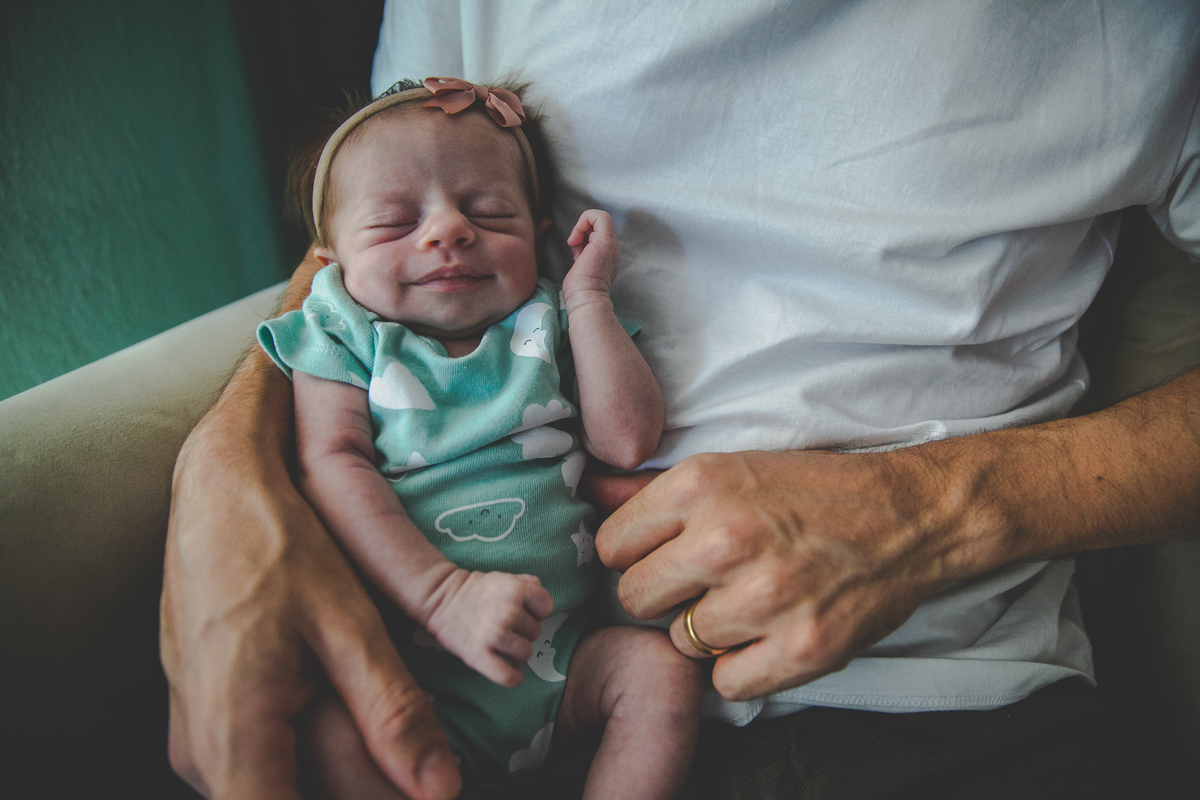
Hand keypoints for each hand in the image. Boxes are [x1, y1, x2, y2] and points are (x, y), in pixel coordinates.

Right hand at [161, 401, 460, 799]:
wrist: (217, 491)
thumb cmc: (279, 546)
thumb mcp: (349, 627)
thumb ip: (392, 715)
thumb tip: (440, 791)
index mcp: (233, 737)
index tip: (418, 796)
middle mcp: (201, 754)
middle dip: (367, 792)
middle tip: (425, 766)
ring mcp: (194, 739)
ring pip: (280, 788)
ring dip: (346, 778)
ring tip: (407, 750)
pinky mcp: (203, 721)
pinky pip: (261, 764)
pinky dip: (314, 758)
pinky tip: (364, 729)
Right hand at [424, 570, 553, 686]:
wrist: (440, 599)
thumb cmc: (475, 590)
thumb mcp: (502, 578)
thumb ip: (526, 582)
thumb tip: (540, 589)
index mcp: (515, 590)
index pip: (546, 607)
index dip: (537, 611)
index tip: (524, 612)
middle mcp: (508, 612)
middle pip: (536, 632)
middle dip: (524, 631)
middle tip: (505, 626)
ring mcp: (494, 635)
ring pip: (526, 653)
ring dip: (517, 652)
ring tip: (503, 645)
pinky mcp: (479, 656)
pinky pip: (508, 676)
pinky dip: (513, 677)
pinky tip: (512, 672)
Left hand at [562, 209, 619, 311]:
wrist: (586, 299)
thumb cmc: (580, 290)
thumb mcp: (581, 266)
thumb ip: (583, 254)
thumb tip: (576, 245)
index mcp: (607, 255)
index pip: (597, 232)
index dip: (583, 234)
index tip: (575, 249)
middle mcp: (612, 248)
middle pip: (598, 224)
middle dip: (581, 231)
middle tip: (575, 248)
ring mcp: (610, 244)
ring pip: (599, 217)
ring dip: (581, 228)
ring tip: (576, 247)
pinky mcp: (605, 241)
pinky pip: (599, 216)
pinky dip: (584, 221)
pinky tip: (576, 240)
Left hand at [593, 449, 986, 700]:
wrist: (908, 515)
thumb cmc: (813, 490)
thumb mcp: (731, 469)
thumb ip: (652, 489)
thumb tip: (588, 490)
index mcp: (701, 485)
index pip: (611, 545)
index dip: (635, 555)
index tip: (663, 556)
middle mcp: (725, 539)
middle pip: (633, 599)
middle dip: (662, 595)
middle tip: (703, 583)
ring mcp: (763, 597)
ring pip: (680, 641)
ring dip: (707, 630)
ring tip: (748, 600)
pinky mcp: (800, 647)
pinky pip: (725, 682)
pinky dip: (743, 666)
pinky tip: (768, 633)